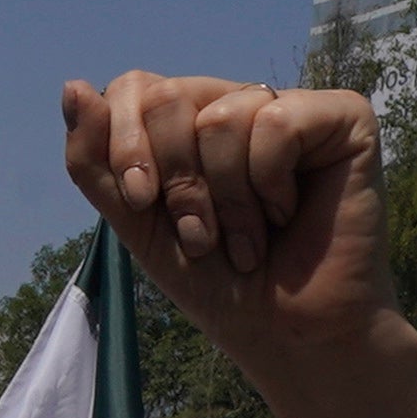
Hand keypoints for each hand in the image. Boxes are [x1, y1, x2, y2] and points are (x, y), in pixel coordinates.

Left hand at [60, 71, 393, 378]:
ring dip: (228, 199)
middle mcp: (239, 103)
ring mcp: (292, 105)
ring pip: (222, 117)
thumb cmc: (218, 282)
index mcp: (191, 122)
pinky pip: (276, 122)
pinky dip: (271, 182)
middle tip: (206, 235)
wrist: (287, 332)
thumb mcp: (138, 223)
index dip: (125, 145)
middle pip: (170, 97)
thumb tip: (73, 86)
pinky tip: (290, 211)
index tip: (141, 202)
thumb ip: (97, 161)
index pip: (134, 89)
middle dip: (177, 183)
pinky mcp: (343, 116)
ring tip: (252, 238)